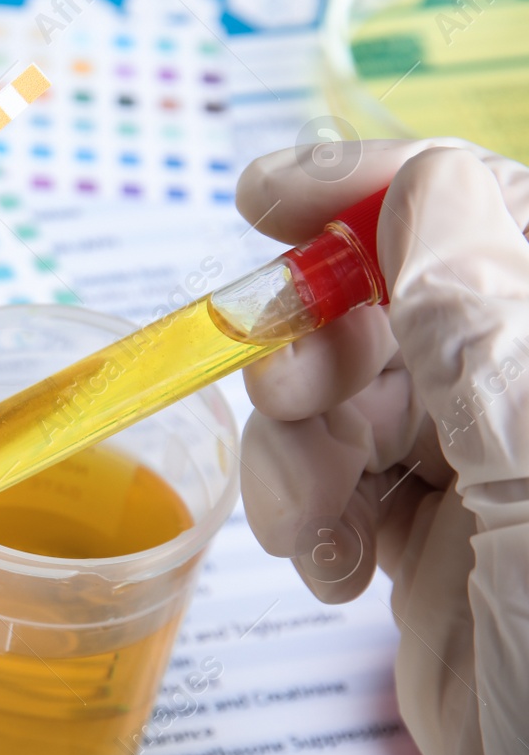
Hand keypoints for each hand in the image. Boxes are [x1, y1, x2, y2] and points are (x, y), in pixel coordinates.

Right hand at [236, 138, 528, 754]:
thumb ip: (487, 338)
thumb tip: (426, 191)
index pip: (478, 212)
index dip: (370, 190)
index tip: (265, 200)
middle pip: (396, 300)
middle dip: (320, 349)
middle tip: (291, 407)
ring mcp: (489, 472)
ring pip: (351, 389)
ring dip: (299, 448)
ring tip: (305, 526)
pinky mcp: (435, 536)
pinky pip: (338, 473)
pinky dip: (304, 508)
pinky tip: (322, 564)